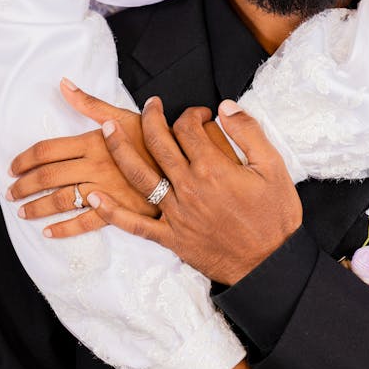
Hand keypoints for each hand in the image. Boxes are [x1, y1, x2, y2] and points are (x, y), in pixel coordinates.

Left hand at [6, 83, 158, 238]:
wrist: (186, 163)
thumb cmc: (154, 139)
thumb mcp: (123, 115)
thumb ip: (89, 103)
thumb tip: (63, 83)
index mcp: (94, 142)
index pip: (47, 150)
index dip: (25, 159)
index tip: (13, 167)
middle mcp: (96, 166)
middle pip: (48, 176)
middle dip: (24, 186)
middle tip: (10, 192)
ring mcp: (106, 190)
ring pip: (61, 200)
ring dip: (37, 207)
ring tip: (22, 212)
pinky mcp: (119, 211)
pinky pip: (85, 223)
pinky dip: (64, 229)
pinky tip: (48, 231)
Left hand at [87, 97, 302, 283]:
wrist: (270, 264)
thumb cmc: (275, 216)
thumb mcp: (273, 167)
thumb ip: (248, 132)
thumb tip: (225, 105)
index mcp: (213, 168)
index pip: (188, 128)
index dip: (191, 113)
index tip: (199, 114)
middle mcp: (189, 187)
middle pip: (159, 144)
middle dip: (151, 118)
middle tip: (150, 104)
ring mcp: (176, 213)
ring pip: (139, 176)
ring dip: (119, 149)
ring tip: (105, 129)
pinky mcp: (171, 238)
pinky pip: (135, 224)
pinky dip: (111, 212)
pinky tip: (93, 197)